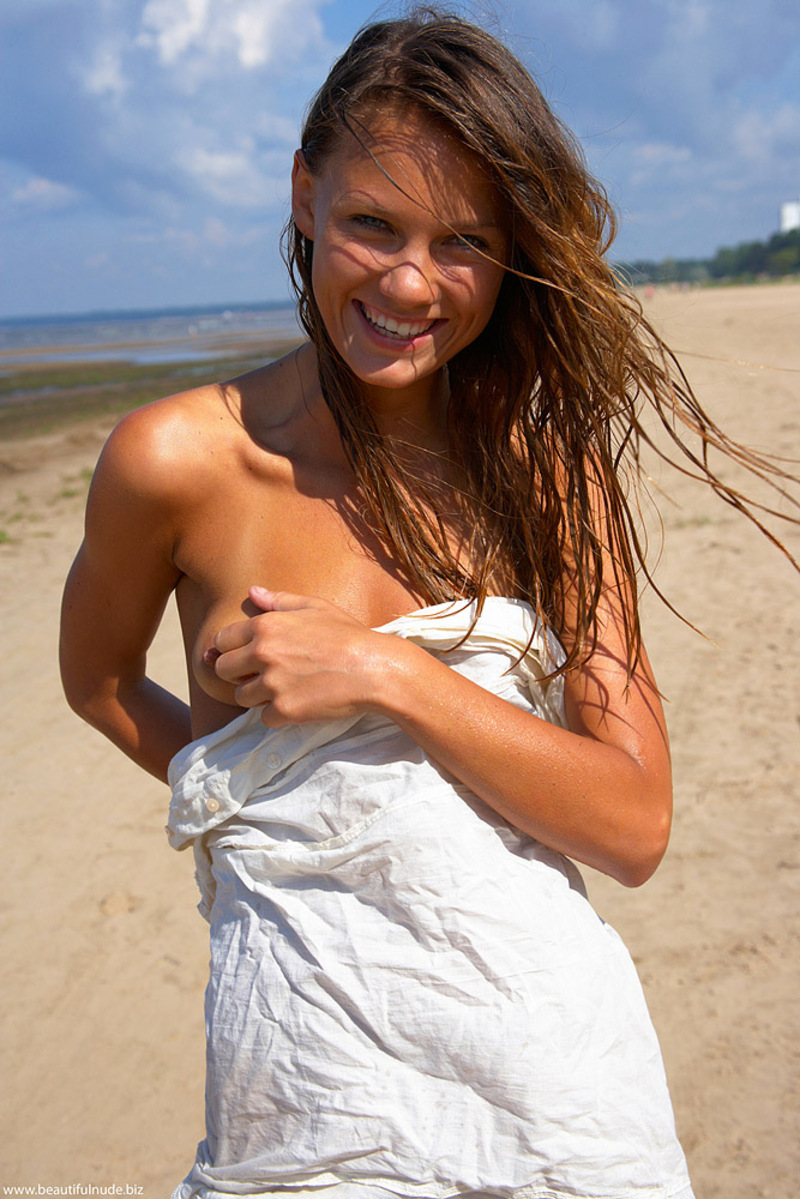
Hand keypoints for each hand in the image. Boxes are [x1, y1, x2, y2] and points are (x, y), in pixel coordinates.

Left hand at [204, 587, 389, 726]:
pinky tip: (299, 703)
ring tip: (284, 688)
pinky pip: (265, 718)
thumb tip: (252, 592)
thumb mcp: (316, 607)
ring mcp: (272, 684)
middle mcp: (263, 653)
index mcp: (266, 626)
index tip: (245, 655)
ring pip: (242, 697)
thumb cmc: (348, 635)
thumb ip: (279, 600)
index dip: (231, 649)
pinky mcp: (284, 710)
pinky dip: (279, 715)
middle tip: (260, 675)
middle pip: (222, 670)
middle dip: (238, 674)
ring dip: (258, 696)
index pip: (221, 640)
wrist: (374, 669)